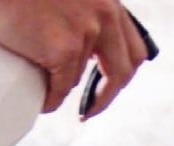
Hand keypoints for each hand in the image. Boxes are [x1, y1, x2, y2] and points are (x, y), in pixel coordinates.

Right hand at [0, 0, 148, 116]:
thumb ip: (77, 10)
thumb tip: (76, 40)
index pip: (133, 44)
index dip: (122, 69)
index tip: (107, 81)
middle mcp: (104, 14)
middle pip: (124, 70)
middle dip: (107, 94)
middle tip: (89, 107)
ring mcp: (86, 32)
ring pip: (83, 79)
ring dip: (68, 92)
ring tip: (55, 96)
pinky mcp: (64, 49)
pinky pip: (60, 89)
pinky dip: (49, 100)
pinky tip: (40, 101)